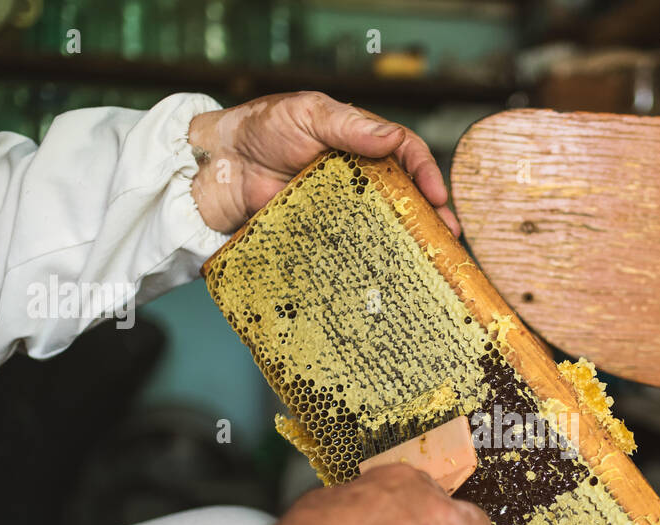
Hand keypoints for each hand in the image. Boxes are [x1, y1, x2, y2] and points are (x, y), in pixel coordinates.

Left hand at [188, 91, 459, 236]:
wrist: (213, 169)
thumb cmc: (257, 130)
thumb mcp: (305, 114)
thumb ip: (348, 124)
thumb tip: (391, 138)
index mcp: (359, 143)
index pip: (405, 153)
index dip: (426, 173)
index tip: (437, 197)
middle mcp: (357, 178)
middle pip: (405, 196)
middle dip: (431, 217)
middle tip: (447, 238)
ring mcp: (341, 210)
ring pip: (384, 227)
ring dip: (409, 244)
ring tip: (427, 261)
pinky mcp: (322, 237)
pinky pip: (351, 250)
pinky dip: (372, 263)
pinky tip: (387, 276)